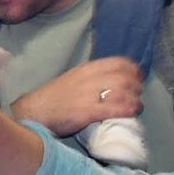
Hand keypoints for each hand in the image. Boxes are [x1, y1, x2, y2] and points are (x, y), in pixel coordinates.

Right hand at [13, 56, 142, 137]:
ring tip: (137, 106)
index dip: (134, 70)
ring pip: (123, 91)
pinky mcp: (87, 111)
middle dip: (137, 86)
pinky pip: (115, 108)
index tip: (138, 78)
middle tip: (137, 95)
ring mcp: (88, 94)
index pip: (119, 62)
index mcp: (86, 68)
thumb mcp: (74, 79)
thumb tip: (115, 84)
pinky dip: (128, 109)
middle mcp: (89, 78)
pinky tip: (133, 112)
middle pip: (124, 77)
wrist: (34, 112)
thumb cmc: (55, 98)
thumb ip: (92, 79)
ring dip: (135, 99)